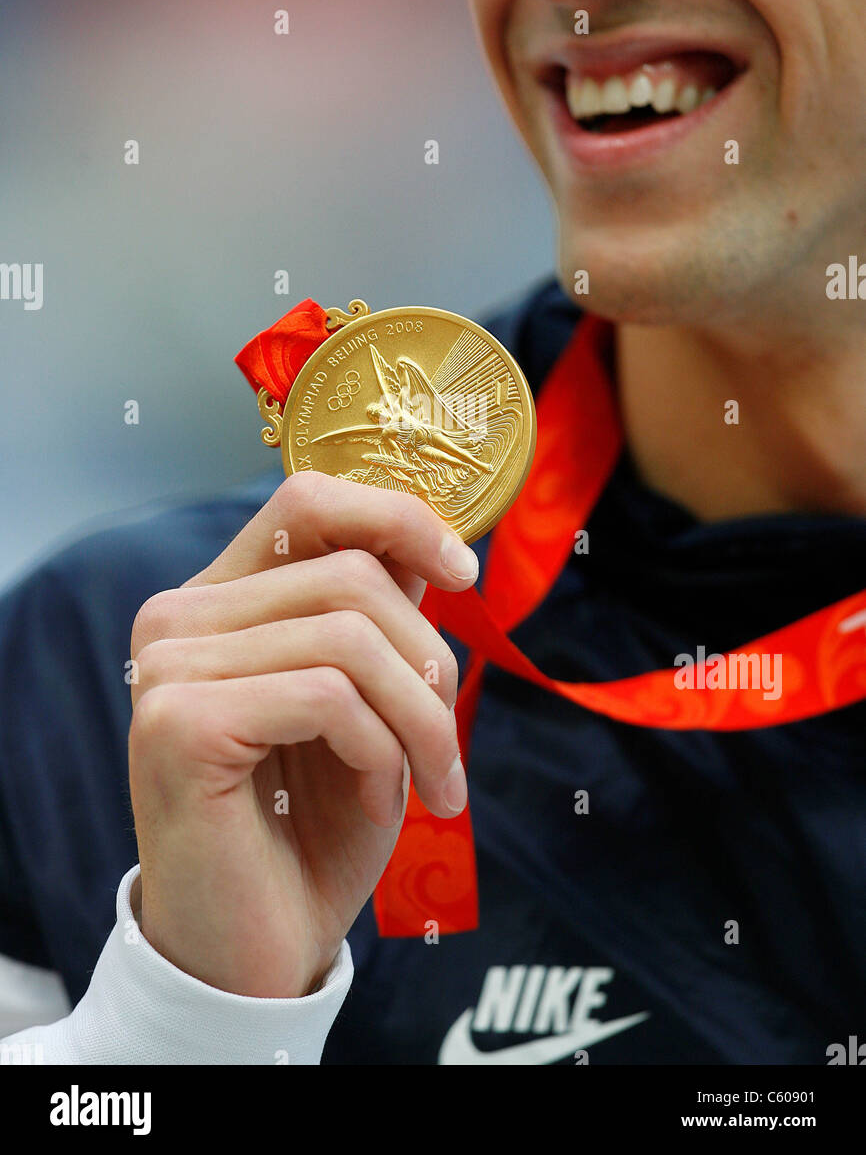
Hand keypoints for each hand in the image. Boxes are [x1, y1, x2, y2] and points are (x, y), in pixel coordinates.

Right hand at [127, 472, 478, 998]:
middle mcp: (179, 618)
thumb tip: (432, 544)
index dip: (397, 517)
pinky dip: (380, 752)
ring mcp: (169, 668)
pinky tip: (377, 802)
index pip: (307, 499)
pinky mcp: (178, 723)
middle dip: (428, 664)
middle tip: (445, 752)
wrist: (259, 951)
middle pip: (352, 574)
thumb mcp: (366, 703)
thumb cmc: (314, 825)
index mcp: (220, 600)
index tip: (464, 575)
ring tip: (423, 784)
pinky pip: (328, 695)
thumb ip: (377, 617)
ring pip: (350, 635)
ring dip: (417, 721)